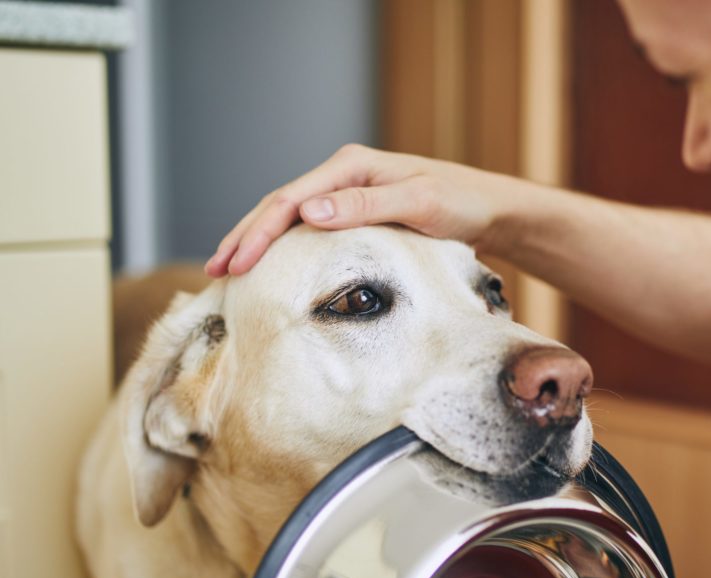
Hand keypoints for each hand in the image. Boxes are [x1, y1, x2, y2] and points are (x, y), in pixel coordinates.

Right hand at [205, 144, 511, 276]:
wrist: (490, 210)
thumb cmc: (460, 204)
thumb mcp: (418, 204)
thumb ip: (365, 206)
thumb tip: (307, 212)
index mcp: (350, 168)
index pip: (288, 200)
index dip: (256, 233)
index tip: (234, 264)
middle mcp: (343, 176)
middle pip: (278, 206)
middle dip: (244, 237)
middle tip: (215, 271)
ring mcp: (348, 194)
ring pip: (288, 217)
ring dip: (257, 242)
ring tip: (227, 269)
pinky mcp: (355, 213)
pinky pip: (307, 228)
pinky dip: (283, 246)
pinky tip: (269, 265)